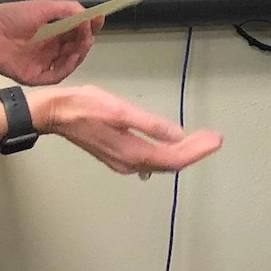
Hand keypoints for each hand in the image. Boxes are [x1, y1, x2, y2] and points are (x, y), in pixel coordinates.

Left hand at [0, 0, 100, 84]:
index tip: (97, 22)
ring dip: (79, 54)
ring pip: (70, 63)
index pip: (78, 33)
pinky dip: (66, 69)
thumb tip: (93, 17)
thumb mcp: (45, 7)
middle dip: (85, 41)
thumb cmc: (12, 16)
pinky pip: (55, 76)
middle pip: (76, 49)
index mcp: (53, 33)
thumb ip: (69, 10)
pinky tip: (71, 59)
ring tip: (81, 43)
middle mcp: (50, 49)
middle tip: (87, 33)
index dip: (88, 29)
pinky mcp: (34, 76)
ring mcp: (43, 63)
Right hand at [28, 86, 222, 174]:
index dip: (197, 150)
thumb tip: (177, 136)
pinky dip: (169, 152)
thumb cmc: (85, 108)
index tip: (215, 139)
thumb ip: (150, 125)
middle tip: (215, 138)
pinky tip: (175, 143)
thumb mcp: (121, 111)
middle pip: (170, 163)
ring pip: (161, 162)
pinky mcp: (118, 154)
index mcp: (132, 152)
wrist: (54, 113)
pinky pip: (151, 158)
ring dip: (184, 152)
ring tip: (203, 139)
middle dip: (195, 151)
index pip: (174, 158)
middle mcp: (130, 162)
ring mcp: (123, 161)